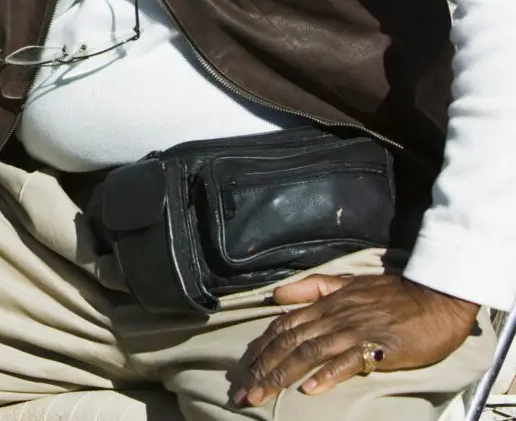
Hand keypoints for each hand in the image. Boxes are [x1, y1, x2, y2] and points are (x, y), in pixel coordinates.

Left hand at [235, 273, 479, 406]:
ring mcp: (353, 331)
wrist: (435, 297)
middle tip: (243, 395)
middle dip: (262, 370)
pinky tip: (310, 389)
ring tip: (263, 396)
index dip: (261, 350)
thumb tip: (277, 294)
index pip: (282, 327)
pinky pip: (347, 361)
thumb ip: (312, 287)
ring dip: (282, 376)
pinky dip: (327, 374)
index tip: (244, 372)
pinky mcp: (377, 346)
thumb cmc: (392, 293)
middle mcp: (332, 317)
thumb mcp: (347, 282)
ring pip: (308, 353)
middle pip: (288, 343)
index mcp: (324, 305)